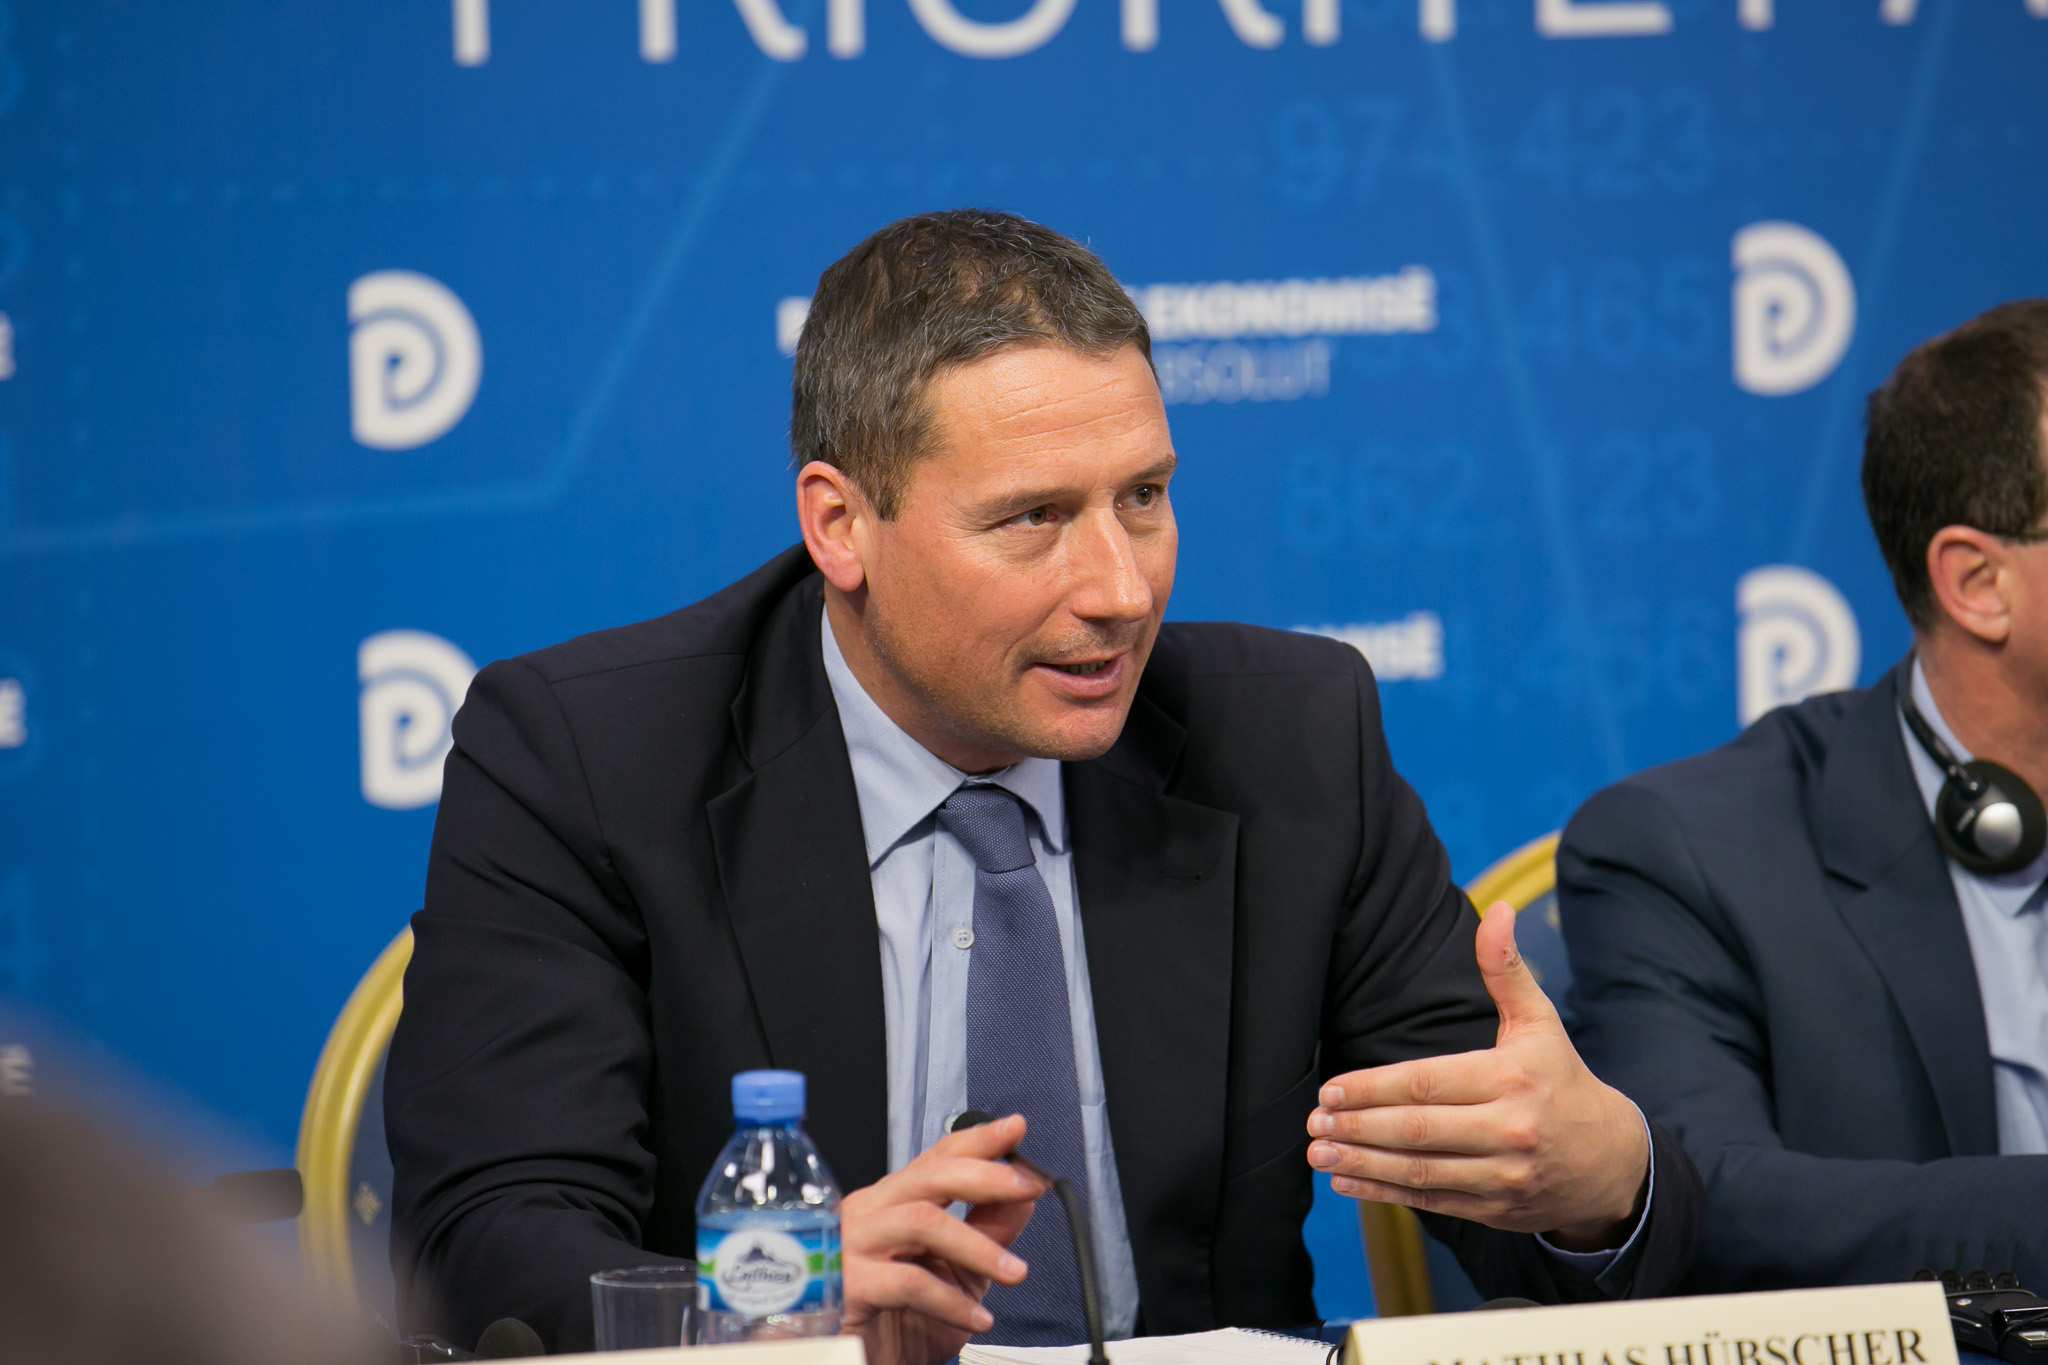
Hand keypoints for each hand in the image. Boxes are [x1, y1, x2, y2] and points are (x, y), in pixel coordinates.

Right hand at [840, 1113, 1045, 1364]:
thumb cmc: (898, 1323)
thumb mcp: (959, 1277)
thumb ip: (987, 1233)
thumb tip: (1023, 1196)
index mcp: (892, 1203)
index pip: (935, 1158)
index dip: (977, 1139)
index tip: (1015, 1129)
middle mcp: (869, 1213)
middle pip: (929, 1176)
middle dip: (984, 1176)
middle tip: (1028, 1187)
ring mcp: (852, 1244)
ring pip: (921, 1221)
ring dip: (977, 1245)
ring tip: (1014, 1271)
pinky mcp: (847, 1284)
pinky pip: (908, 1281)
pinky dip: (951, 1300)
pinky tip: (977, 1318)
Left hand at [1305, 902, 1649, 1249]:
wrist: (1610, 1161)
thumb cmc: (1561, 1080)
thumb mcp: (1539, 1022)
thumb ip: (1505, 969)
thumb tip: (1495, 911)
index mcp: (1512, 1079)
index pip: (1428, 1083)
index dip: (1374, 1087)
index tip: (1330, 1088)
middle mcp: (1508, 1131)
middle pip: (1418, 1130)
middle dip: (1359, 1126)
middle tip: (1313, 1120)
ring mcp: (1502, 1177)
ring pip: (1420, 1171)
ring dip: (1362, 1163)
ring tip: (1317, 1151)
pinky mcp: (1494, 1210)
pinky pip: (1431, 1201)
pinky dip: (1384, 1193)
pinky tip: (1345, 1179)